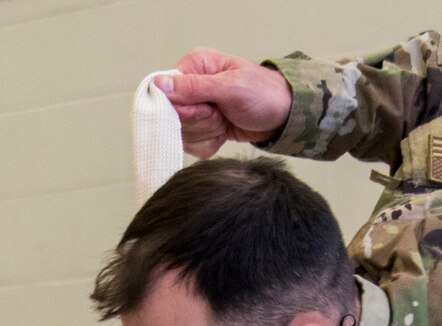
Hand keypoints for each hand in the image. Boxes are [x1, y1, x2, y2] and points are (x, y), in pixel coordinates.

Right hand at [155, 48, 292, 155]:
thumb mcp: (230, 88)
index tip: (208, 110)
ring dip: (207, 133)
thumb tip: (158, 84)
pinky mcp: (198, 126)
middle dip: (200, 122)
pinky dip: (209, 143)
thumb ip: (194, 87)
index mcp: (194, 65)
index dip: (184, 109)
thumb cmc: (264, 94)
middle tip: (222, 115)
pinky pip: (191, 144)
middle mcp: (190, 85)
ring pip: (181, 133)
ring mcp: (193, 107)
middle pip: (173, 117)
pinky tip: (224, 132)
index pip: (165, 93)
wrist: (283, 115)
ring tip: (225, 121)